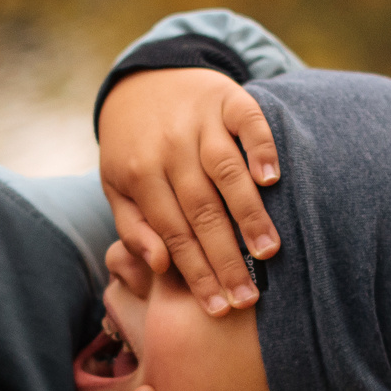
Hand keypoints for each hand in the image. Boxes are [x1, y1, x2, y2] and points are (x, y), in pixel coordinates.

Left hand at [98, 67, 281, 316]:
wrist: (144, 81)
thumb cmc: (134, 147)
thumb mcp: (118, 186)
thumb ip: (134, 227)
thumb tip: (161, 266)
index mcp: (140, 174)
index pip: (173, 234)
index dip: (196, 274)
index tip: (218, 309)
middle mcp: (170, 147)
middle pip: (202, 211)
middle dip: (226, 259)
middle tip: (248, 298)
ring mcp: (200, 121)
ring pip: (226, 172)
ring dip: (248, 213)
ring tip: (268, 252)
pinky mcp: (228, 98)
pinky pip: (248, 122)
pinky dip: (261, 148)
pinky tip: (272, 178)